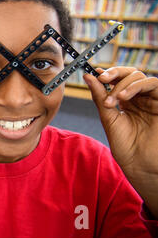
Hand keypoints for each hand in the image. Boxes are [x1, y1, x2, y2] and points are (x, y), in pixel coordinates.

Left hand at [84, 67, 157, 216]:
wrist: (139, 164)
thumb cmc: (125, 145)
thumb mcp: (108, 117)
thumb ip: (100, 96)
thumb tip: (87, 76)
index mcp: (126, 101)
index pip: (118, 79)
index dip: (107, 73)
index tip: (94, 73)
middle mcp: (139, 98)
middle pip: (129, 74)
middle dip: (114, 73)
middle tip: (102, 79)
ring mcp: (151, 100)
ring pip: (140, 77)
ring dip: (123, 83)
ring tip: (113, 99)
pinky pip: (152, 83)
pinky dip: (135, 86)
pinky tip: (123, 97)